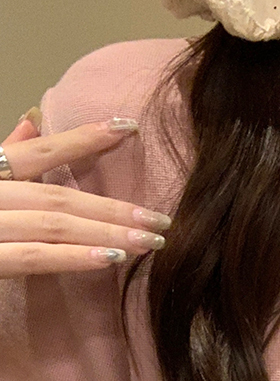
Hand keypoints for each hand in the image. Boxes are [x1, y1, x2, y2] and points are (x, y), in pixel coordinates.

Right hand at [0, 113, 171, 277]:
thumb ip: (3, 158)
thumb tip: (32, 121)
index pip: (37, 153)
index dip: (84, 139)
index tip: (129, 127)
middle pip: (57, 196)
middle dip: (114, 206)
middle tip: (163, 218)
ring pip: (52, 223)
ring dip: (108, 232)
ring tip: (152, 240)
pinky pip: (30, 257)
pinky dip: (73, 257)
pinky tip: (112, 259)